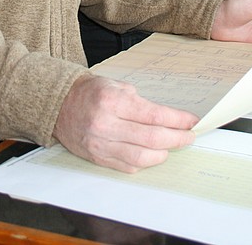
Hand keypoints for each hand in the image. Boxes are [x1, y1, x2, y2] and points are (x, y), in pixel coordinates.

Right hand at [53, 74, 197, 172]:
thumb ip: (140, 101)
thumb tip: (169, 118)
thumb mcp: (116, 85)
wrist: (59, 105)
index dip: (178, 120)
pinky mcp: (97, 158)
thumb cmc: (90, 92)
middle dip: (177, 138)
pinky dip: (144, 163)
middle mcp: (106, 124)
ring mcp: (101, 144)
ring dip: (162, 154)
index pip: (154, 115)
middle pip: (152, 138)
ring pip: (141, 157)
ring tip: (170, 146)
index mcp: (112, 101)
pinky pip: (127, 166)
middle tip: (189, 136)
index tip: (192, 122)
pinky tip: (151, 154)